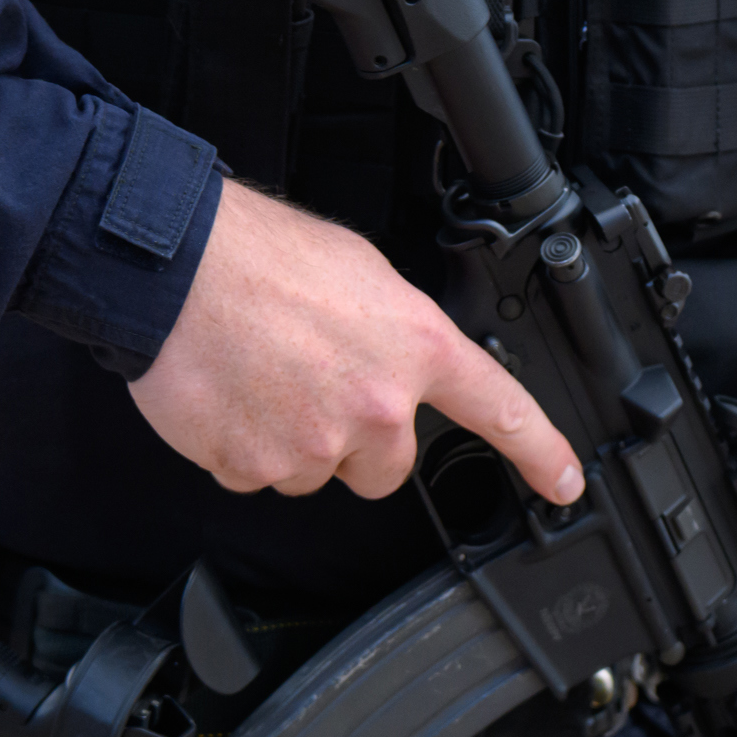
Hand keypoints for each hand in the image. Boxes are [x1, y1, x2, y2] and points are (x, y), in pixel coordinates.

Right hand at [130, 180, 582, 504]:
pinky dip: (244, 444)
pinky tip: (232, 393)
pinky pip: (258, 474)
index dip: (539, 450)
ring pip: (318, 472)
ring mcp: (315, 446)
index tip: (563, 482)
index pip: (498, 408)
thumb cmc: (259, 254)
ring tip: (264, 374)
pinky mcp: (256, 468)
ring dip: (296, 439)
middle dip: (357, 439)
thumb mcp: (362, 272)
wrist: (174, 269)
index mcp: (414, 346)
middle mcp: (375, 406)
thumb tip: (392, 359)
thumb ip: (394, 330)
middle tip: (314, 385)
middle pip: (387, 467)